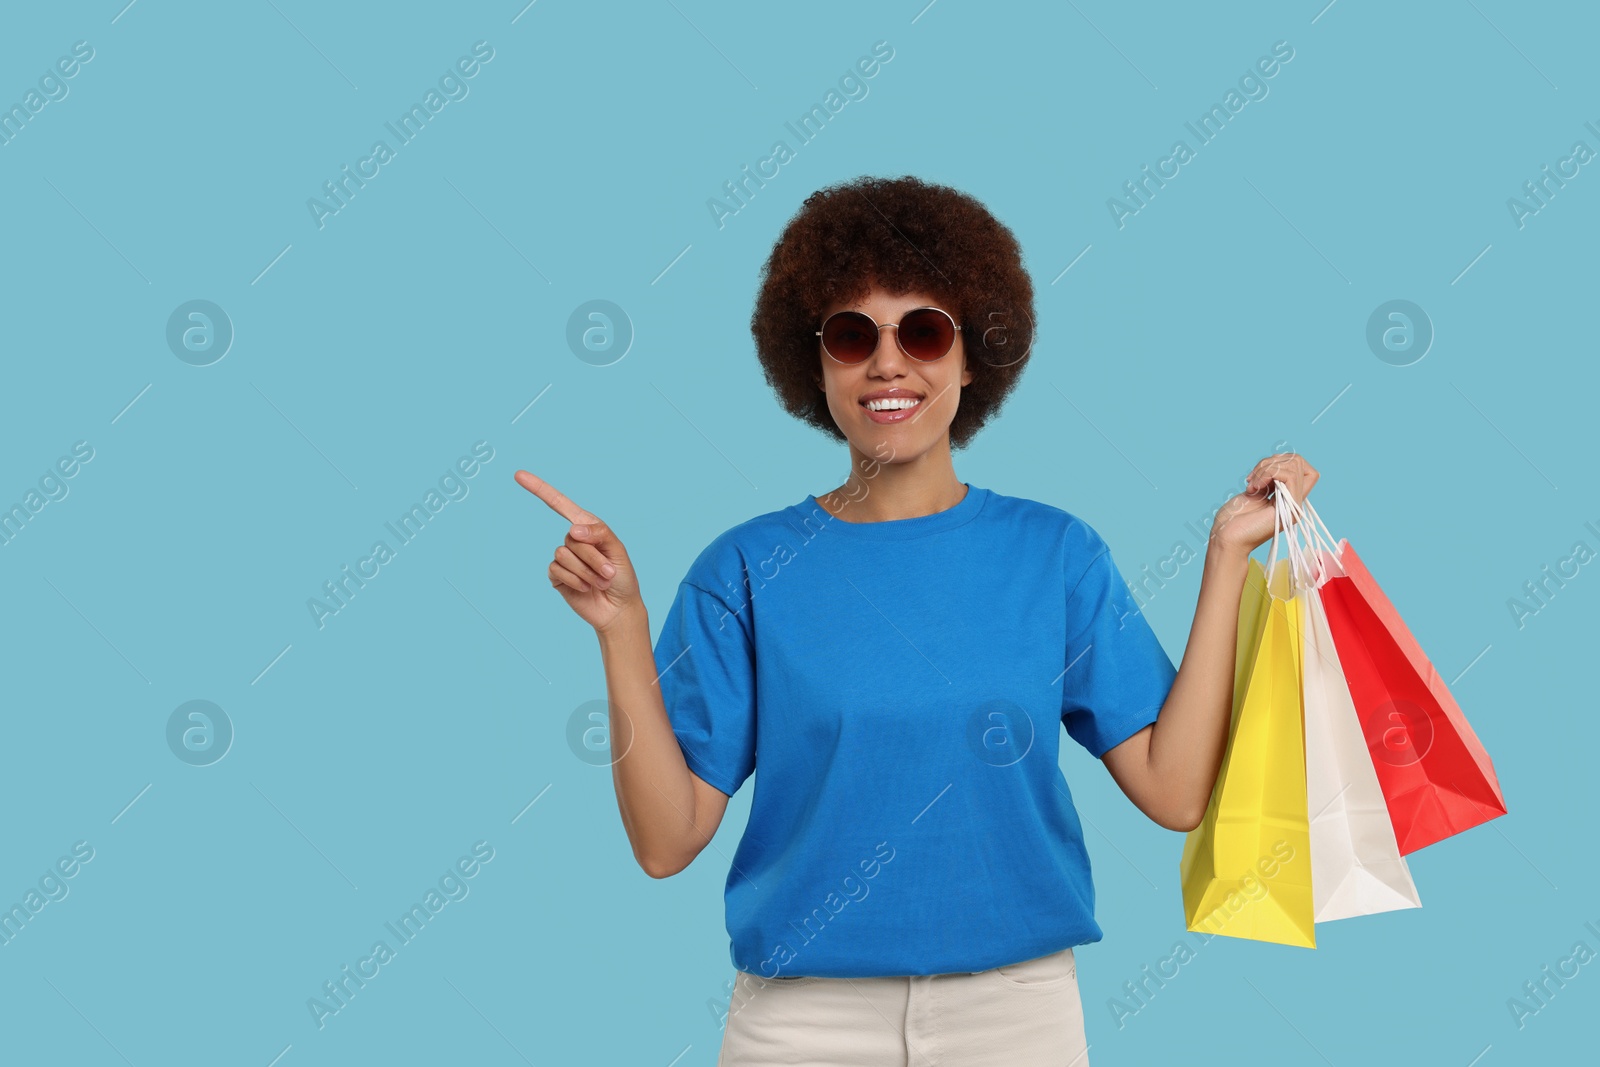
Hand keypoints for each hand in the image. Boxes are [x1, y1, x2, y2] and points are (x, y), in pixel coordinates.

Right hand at [515, 470, 639, 633]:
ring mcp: (563, 559)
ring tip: (600, 581)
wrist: (618, 609)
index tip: (518, 475)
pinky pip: (557, 571)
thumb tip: (572, 529)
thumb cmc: (622, 577)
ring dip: (587, 571)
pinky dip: (576, 581)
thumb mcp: (618, 551)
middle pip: (572, 538)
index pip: (559, 504)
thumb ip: (599, 534)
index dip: (539, 489)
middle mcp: (573, 540)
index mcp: (587, 527)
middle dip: (594, 558)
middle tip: (609, 572)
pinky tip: (586, 588)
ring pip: (564, 555)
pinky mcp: (557, 577)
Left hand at [1210, 453, 1319, 552]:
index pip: (1302, 467)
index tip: (1260, 472)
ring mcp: (1293, 506)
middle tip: (1252, 478)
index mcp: (1286, 498)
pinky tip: (1253, 488)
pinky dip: (1268, 474)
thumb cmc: (1232, 518)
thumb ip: (1268, 480)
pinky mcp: (1289, 509)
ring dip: (1267, 468)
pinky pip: (1289, 476)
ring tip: (1251, 485)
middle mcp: (1293, 502)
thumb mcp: (1254, 491)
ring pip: (1294, 466)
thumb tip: (1276, 464)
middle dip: (1271, 461)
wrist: (1225, 537)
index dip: (1282, 461)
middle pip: (1299, 462)